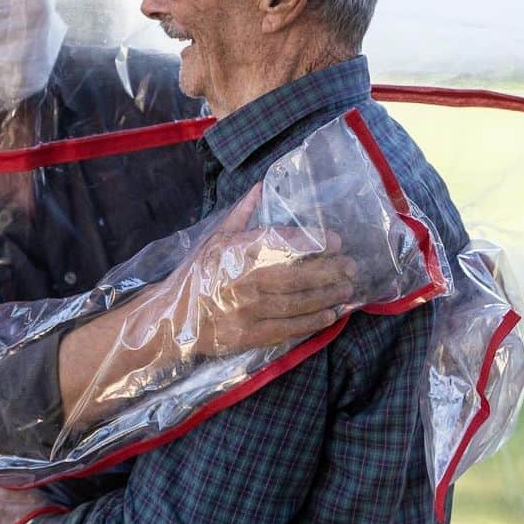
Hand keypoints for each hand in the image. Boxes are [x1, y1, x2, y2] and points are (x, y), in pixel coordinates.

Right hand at [161, 183, 356, 357]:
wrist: (172, 319)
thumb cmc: (195, 275)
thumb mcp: (213, 238)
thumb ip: (241, 215)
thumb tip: (261, 187)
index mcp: (238, 252)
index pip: (283, 242)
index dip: (314, 241)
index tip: (336, 240)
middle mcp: (246, 280)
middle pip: (297, 274)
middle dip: (330, 270)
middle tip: (352, 267)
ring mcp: (249, 310)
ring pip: (298, 302)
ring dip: (327, 296)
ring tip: (348, 290)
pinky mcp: (249, 335)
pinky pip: (288, 328)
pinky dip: (311, 322)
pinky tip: (330, 315)